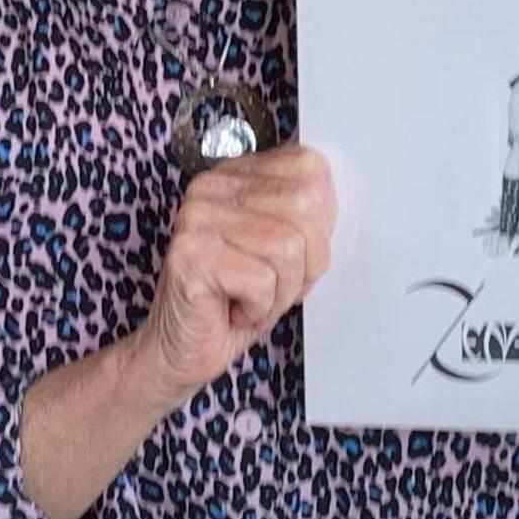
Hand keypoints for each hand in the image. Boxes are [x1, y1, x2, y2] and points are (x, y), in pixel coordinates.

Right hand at [128, 146, 335, 410]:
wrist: (181, 350)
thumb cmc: (235, 302)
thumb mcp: (285, 253)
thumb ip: (308, 218)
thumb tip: (338, 200)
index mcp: (236, 175)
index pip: (309, 168)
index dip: (320, 223)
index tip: (296, 256)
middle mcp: (211, 187)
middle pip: (304, 206)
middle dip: (306, 262)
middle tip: (274, 286)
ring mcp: (196, 218)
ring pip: (288, 246)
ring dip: (281, 291)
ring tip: (252, 300)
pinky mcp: (190, 256)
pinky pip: (261, 281)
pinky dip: (260, 309)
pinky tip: (234, 311)